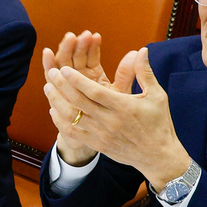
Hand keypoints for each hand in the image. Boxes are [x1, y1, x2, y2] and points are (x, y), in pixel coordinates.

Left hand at [44, 48, 192, 190]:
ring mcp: (102, 135)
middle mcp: (110, 121)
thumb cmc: (159, 123)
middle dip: (62, 85)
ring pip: (72, 117)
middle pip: (79, 102)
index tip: (64, 68)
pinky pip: (74, 133)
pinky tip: (54, 111)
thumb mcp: (157, 96)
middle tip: (52, 72)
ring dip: (56, 101)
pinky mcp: (98, 145)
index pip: (94, 92)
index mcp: (123, 107)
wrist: (159, 157)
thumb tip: (141, 50)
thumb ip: (144, 72)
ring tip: (48, 87)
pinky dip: (60, 122)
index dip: (76, 80)